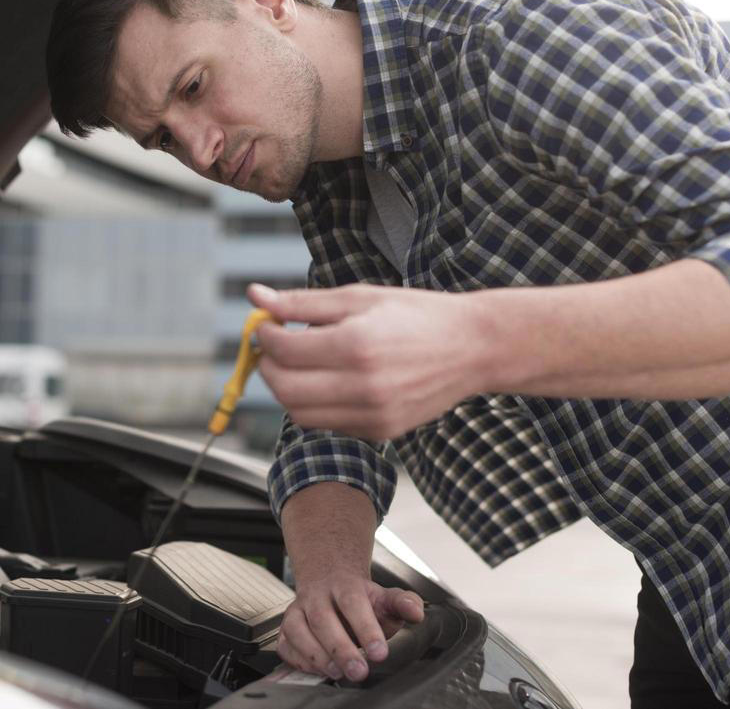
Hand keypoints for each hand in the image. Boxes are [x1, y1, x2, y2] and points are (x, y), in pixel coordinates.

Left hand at [248, 282, 488, 440]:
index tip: (265, 323)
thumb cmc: (417, 315)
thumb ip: (303, 302)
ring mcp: (373, 414)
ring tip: (301, 364)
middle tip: (274, 347)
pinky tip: (329, 380)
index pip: (285, 350)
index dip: (264, 335)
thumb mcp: (360, 297)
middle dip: (269, 367)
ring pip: (301, 414)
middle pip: (285, 389)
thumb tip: (256, 297)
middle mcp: (364, 385)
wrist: (473, 348)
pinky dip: (316, 405)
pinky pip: (329, 424)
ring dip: (288, 389)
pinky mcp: (380, 431)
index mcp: (357, 344)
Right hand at [278, 568, 424, 680]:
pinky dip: (298, 659)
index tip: (380, 652)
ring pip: (298, 630)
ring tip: (336, 672)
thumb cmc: (358, 597)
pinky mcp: (287, 628)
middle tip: (359, 671)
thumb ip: (403, 603)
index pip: (353, 603)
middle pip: (323, 619)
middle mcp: (317, 596)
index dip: (366, 628)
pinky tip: (317, 670)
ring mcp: (298, 610)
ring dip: (316, 655)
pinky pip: (285, 644)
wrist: (329, 580)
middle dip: (340, 648)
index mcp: (344, 585)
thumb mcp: (384, 597)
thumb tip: (416, 612)